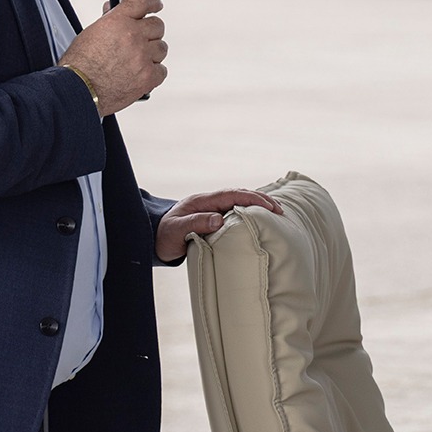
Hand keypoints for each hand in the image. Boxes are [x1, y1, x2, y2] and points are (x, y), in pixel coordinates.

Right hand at [60, 0, 166, 115]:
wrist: (79, 90)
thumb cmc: (79, 65)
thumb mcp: (90, 34)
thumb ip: (108, 21)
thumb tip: (113, 11)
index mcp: (118, 22)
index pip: (142, 2)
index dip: (152, 2)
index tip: (156, 4)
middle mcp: (133, 36)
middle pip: (157, 26)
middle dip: (151, 31)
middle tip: (143, 39)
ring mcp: (143, 57)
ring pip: (161, 48)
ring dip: (152, 53)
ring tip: (137, 60)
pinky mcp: (148, 77)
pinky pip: (162, 70)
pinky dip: (154, 72)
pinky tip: (141, 73)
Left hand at [156, 189, 283, 261]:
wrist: (151, 237)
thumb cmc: (163, 236)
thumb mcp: (176, 231)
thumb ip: (196, 223)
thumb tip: (219, 218)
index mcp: (203, 201)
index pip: (234, 194)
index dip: (254, 199)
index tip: (271, 208)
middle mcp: (209, 202)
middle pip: (241, 194)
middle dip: (262, 201)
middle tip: (281, 212)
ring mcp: (211, 208)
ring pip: (240, 201)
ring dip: (258, 206)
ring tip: (277, 214)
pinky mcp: (212, 217)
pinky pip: (235, 211)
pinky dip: (250, 212)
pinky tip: (260, 220)